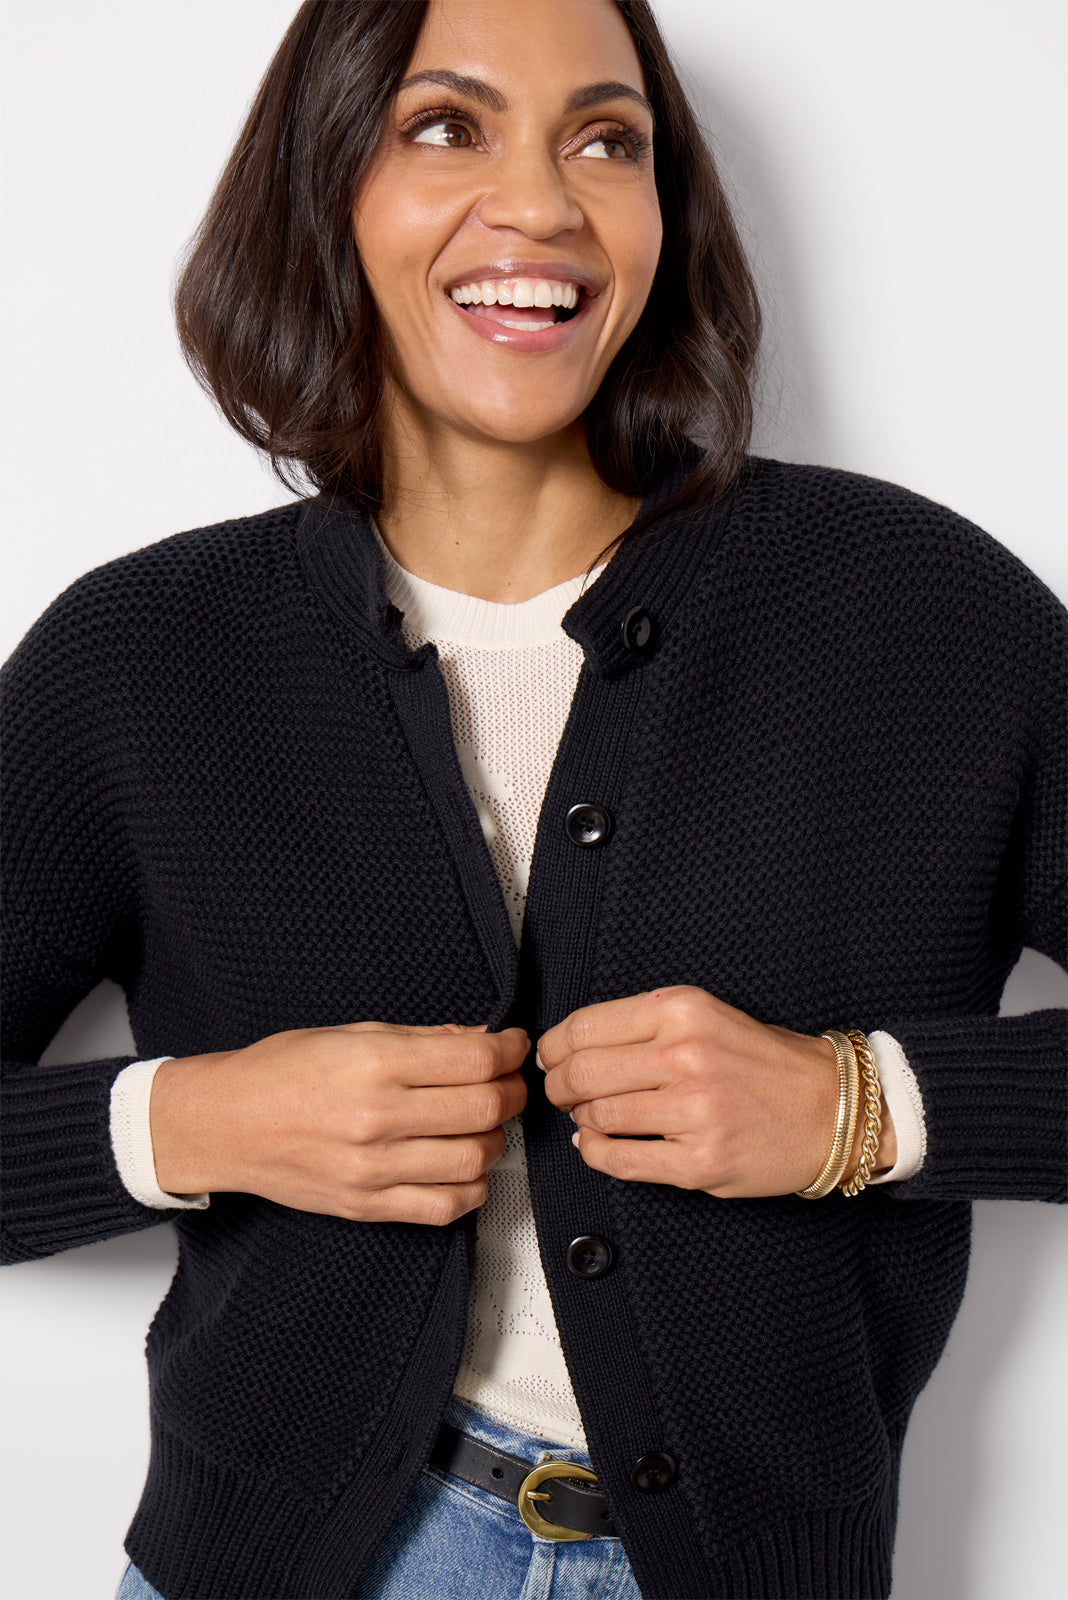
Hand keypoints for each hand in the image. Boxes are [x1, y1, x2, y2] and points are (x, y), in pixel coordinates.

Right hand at [150, 1021, 528, 1224]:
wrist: (225, 1124)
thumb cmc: (281, 1072)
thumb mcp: (350, 1033)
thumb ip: (422, 1039)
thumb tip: (482, 1041)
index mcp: (374, 1063)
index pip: (474, 1059)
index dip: (510, 1051)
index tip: (515, 1047)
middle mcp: (376, 1117)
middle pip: (484, 1109)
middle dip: (511, 1093)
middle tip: (508, 1083)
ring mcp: (372, 1168)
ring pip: (475, 1159)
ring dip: (495, 1140)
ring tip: (483, 1124)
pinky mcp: (366, 1206)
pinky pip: (445, 1206)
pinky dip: (472, 1187)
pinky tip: (464, 1166)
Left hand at [538, 987, 895, 1198]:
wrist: (830, 1109)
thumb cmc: (765, 1062)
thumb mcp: (706, 1015)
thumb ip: (642, 1026)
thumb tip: (569, 1046)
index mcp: (683, 1011)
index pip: (586, 1027)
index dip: (554, 1046)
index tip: (551, 1056)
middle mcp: (686, 1057)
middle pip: (582, 1073)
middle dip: (559, 1086)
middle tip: (562, 1091)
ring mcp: (693, 1113)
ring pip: (597, 1116)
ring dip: (582, 1119)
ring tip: (590, 1116)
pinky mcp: (699, 1162)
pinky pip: (619, 1160)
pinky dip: (596, 1153)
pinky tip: (598, 1145)